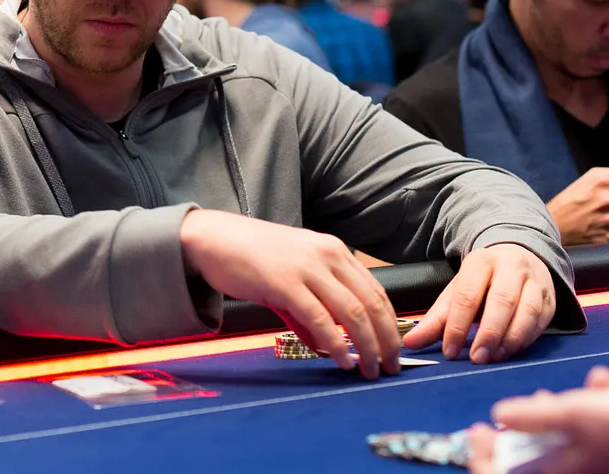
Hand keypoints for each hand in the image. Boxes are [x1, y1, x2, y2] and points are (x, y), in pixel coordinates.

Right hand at [178, 209, 399, 379]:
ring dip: (367, 347)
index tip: (394, 349)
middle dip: (387, 341)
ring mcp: (308, 268)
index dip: (391, 324)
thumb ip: (312, 307)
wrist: (214, 238)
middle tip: (390, 367)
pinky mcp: (286, 283)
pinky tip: (341, 360)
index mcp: (335, 250)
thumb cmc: (252, 256)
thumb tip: (324, 344)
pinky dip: (335, 344)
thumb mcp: (293, 274)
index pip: (377, 291)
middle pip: (372, 304)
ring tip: (369, 370)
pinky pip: (320, 319)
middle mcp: (328, 255)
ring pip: (353, 313)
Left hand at [404, 244, 554, 363]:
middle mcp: (511, 267)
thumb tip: (410, 344)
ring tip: (494, 358)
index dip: (458, 325)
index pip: (468, 295)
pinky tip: (511, 352)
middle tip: (476, 359)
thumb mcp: (457, 293)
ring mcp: (535, 281)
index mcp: (480, 261)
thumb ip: (436, 320)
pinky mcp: (551, 298)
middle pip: (502, 300)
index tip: (450, 351)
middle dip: (489, 332)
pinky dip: (526, 340)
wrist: (518, 257)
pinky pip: (542, 321)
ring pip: (528, 311)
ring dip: (511, 339)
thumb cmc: (482, 282)